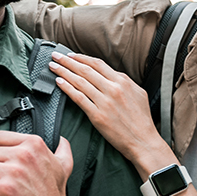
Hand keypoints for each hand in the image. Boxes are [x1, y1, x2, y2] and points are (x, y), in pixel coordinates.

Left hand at [49, 52, 164, 164]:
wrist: (143, 141)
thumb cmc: (141, 120)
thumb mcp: (138, 93)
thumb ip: (124, 81)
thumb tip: (110, 74)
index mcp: (123, 81)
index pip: (97, 64)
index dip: (81, 57)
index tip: (70, 55)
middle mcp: (113, 89)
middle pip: (85, 70)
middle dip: (67, 61)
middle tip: (55, 56)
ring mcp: (104, 102)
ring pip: (79, 82)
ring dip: (64, 72)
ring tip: (53, 67)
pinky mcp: (97, 115)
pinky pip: (78, 98)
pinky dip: (67, 88)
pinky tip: (59, 82)